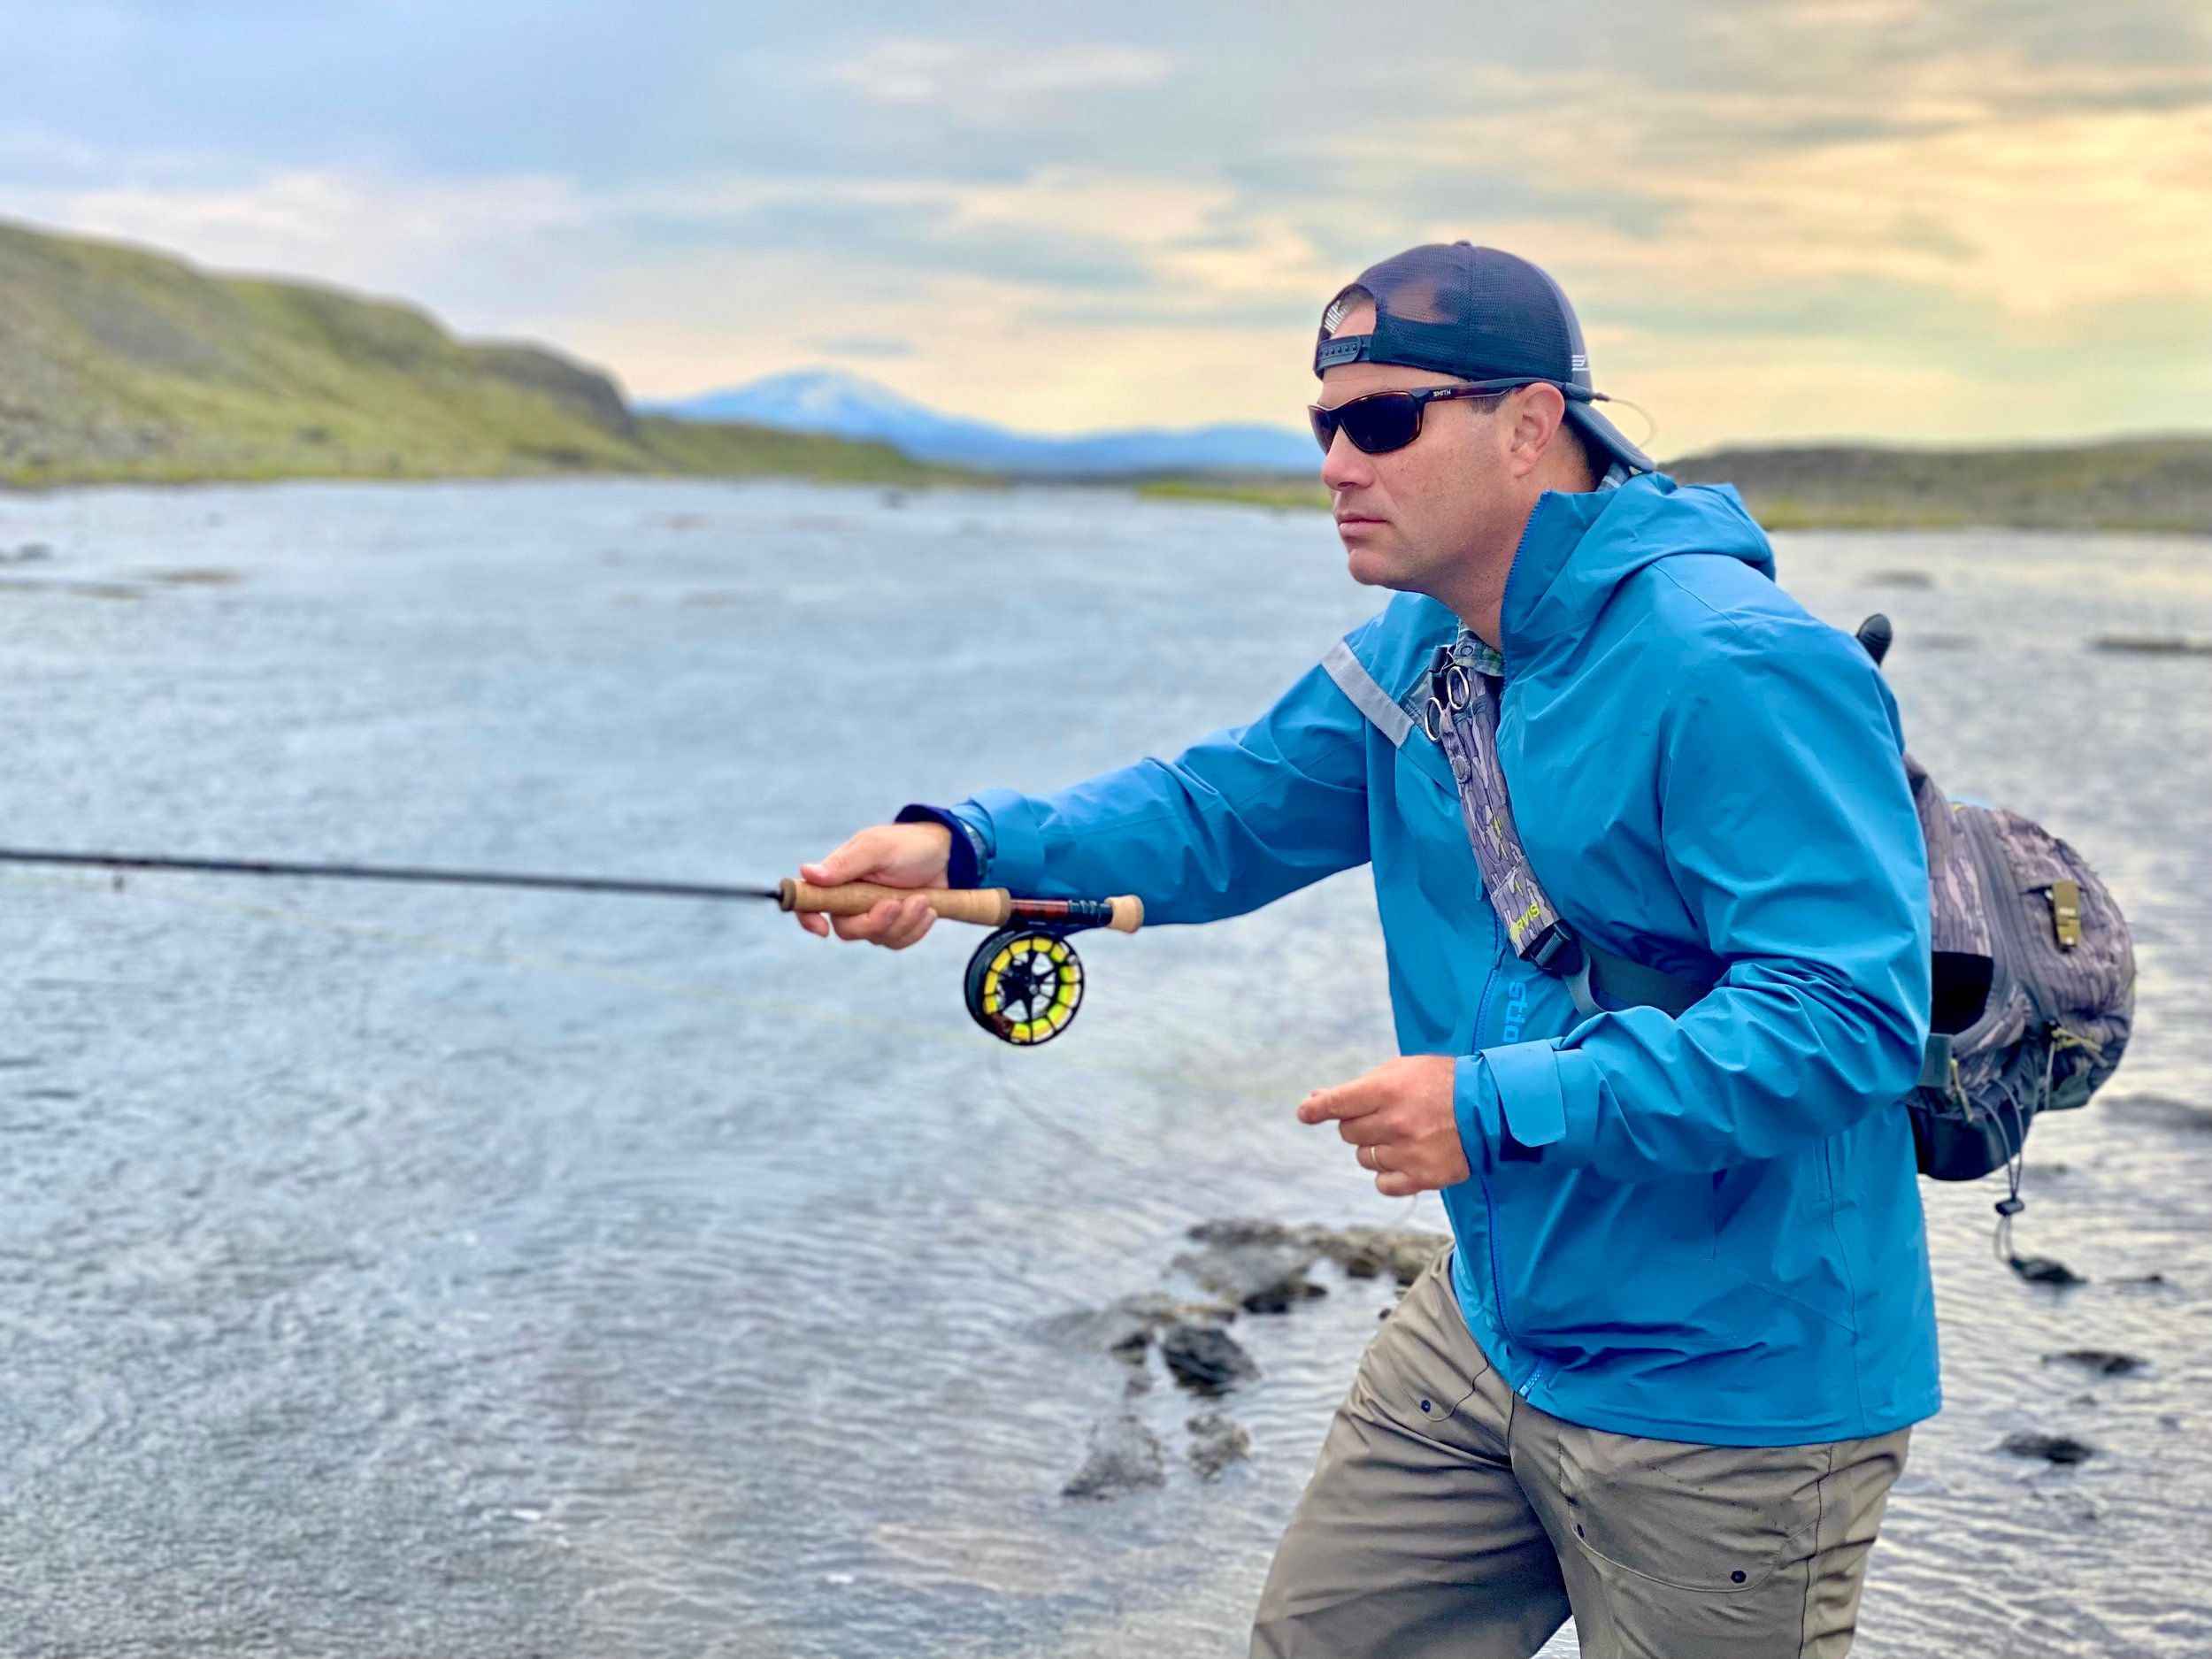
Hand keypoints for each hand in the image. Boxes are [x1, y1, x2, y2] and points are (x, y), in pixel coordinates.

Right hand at [795, 822, 952, 947]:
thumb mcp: (879, 848)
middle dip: (875, 922)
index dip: (808, 918)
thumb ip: (845, 863)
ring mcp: (874, 914)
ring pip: (877, 938)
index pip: (811, 901)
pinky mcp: (895, 926)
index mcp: (839, 877)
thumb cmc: (910, 845)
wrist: (949, 855)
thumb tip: (807, 873)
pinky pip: (897, 942)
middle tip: (897, 903)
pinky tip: (929, 908)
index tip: (822, 929)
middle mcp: (851, 899)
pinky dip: (916, 928)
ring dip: (904, 922)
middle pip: (847, 929)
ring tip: (923, 899)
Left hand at [1298, 1056, 1469, 1195]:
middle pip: (1348, 1133)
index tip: (1305, 1112)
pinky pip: (1382, 1183)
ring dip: (1374, 1148)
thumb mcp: (1403, 1070)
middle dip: (1358, 1124)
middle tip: (1382, 1115)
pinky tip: (1404, 1159)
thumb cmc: (1445, 1083)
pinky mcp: (1422, 1177)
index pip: (1336, 1103)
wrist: (1494, 1108)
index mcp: (1387, 1090)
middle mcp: (1394, 1123)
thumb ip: (1360, 1085)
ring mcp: (1407, 1153)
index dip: (1316, 1109)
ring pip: (1364, 1158)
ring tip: (1401, 1135)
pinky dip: (1387, 1173)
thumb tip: (1316, 1098)